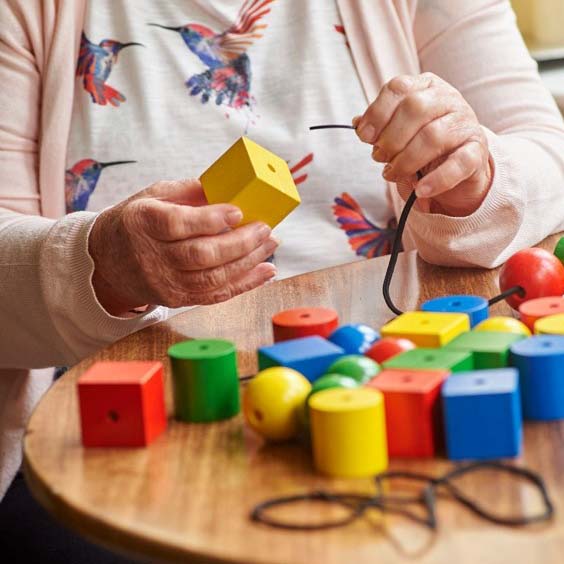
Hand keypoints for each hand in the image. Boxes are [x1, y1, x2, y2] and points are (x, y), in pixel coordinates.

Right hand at [88, 179, 277, 315]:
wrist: (106, 263)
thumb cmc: (135, 223)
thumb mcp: (151, 196)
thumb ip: (187, 191)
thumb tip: (227, 188)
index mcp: (143, 223)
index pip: (178, 224)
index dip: (210, 220)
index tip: (238, 212)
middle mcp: (152, 256)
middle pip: (201, 255)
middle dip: (240, 243)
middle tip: (265, 229)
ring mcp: (164, 282)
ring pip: (212, 278)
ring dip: (248, 263)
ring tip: (270, 246)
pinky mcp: (176, 299)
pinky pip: (215, 295)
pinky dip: (244, 284)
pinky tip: (265, 272)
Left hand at [354, 73, 492, 216]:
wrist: (459, 163)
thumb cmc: (421, 144)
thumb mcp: (397, 132)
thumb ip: (379, 128)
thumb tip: (358, 124)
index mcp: (424, 87)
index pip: (398, 88)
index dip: (377, 113)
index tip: (365, 137)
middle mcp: (448, 99)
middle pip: (415, 109)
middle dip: (391, 139)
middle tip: (380, 158)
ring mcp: (465, 123)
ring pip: (433, 136)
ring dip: (406, 161)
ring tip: (394, 174)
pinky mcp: (477, 152)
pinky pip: (459, 163)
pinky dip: (437, 179)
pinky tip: (421, 190)